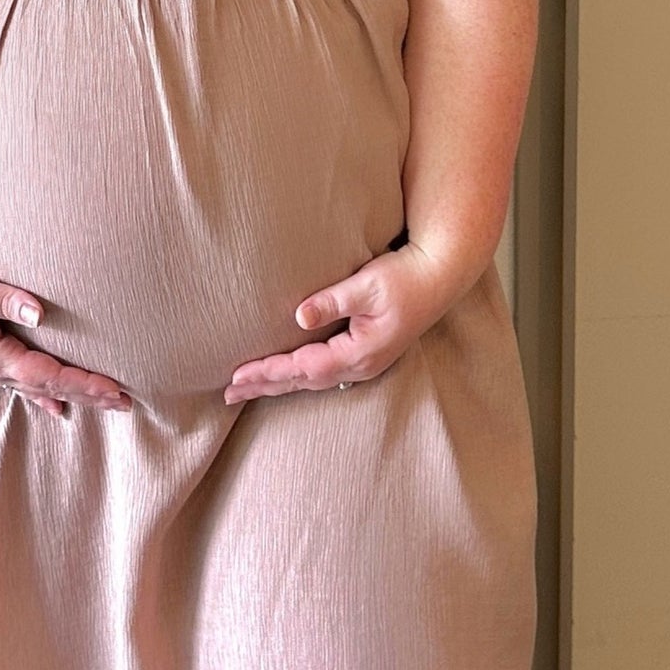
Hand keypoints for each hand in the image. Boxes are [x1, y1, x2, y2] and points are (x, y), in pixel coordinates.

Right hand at [0, 252, 132, 417]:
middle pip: (50, 387)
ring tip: (107, 404)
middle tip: (125, 403)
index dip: (82, 382)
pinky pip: (23, 385)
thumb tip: (39, 310)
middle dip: (88, 395)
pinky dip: (46, 396)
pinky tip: (60, 407)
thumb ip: (2, 298)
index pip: (47, 374)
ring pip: (40, 389)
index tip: (113, 388)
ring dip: (75, 396)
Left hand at [223, 240, 476, 404]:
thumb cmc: (405, 277)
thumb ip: (332, 300)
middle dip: (265, 385)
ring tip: (247, 388)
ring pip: (313, 380)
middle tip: (228, 393)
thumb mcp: (367, 285)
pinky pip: (324, 372)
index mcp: (359, 352)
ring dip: (279, 383)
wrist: (440, 276)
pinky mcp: (366, 354)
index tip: (238, 375)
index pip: (304, 367)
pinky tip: (285, 377)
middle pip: (304, 381)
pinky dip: (298, 376)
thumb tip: (298, 316)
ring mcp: (365, 363)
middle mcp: (361, 365)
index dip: (269, 371)